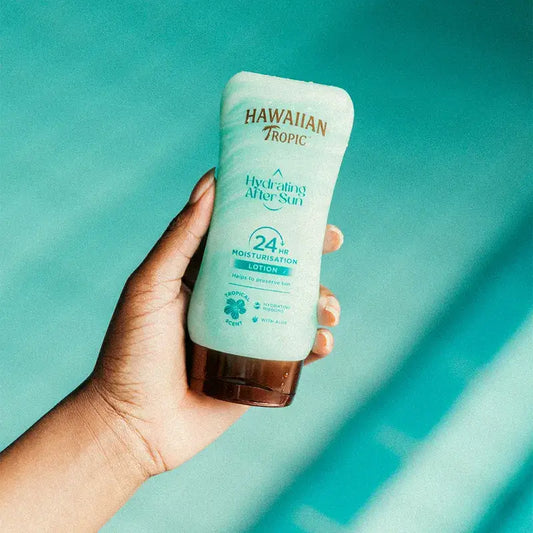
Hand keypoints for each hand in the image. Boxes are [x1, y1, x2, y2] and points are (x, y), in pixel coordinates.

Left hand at [87, 168, 343, 476]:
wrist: (134, 426)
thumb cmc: (131, 352)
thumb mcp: (150, 287)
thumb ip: (180, 239)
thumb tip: (210, 184)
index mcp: (202, 273)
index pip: (243, 232)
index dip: (272, 213)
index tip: (299, 197)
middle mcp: (229, 297)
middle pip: (278, 264)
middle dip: (310, 251)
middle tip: (332, 240)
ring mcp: (247, 331)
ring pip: (295, 305)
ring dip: (321, 299)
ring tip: (327, 308)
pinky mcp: (259, 366)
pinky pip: (297, 349)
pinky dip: (317, 343)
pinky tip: (322, 342)